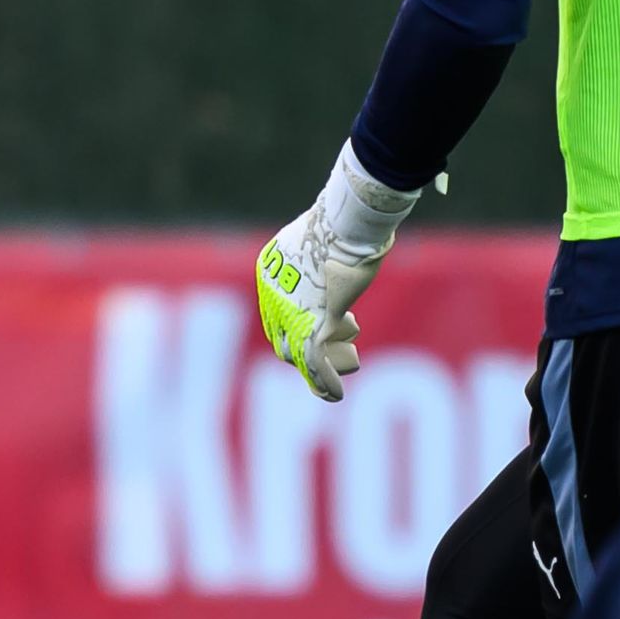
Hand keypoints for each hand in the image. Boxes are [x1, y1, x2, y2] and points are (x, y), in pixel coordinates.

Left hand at [253, 147, 420, 402]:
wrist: (350, 223)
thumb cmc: (347, 224)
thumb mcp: (323, 240)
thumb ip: (319, 260)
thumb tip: (334, 257)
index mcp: (269, 271)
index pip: (276, 310)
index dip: (300, 321)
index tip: (331, 320)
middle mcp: (272, 295)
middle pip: (280, 335)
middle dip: (307, 345)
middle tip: (341, 341)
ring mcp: (290, 311)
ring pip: (295, 355)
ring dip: (317, 369)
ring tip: (341, 371)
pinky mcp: (313, 325)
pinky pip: (314, 362)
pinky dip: (324, 382)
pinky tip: (335, 395)